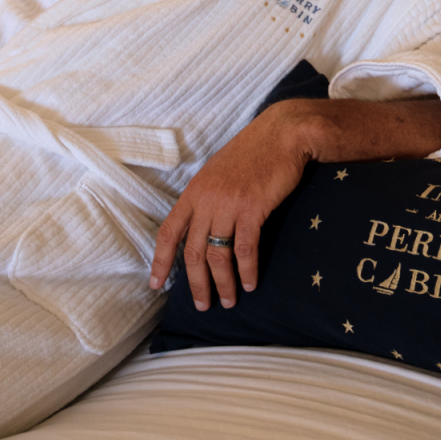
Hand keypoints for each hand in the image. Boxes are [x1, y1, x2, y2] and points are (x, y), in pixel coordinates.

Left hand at [148, 96, 440, 308]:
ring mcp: (229, 204)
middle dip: (197, 284)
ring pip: (218, 255)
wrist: (285, 133)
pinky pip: (245, 248)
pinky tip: (252, 283)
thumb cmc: (256, 152)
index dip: (160, 261)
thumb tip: (205, 225)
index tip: (156, 285)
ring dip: (223, 283)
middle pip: (193, 252)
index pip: (168, 232)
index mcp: (194, 191)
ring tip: (230, 301)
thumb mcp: (220, 172)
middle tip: (204, 306)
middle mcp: (206, 199)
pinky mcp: (253, 208)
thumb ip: (208, 197)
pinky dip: (247, 269)